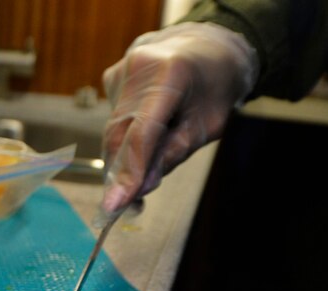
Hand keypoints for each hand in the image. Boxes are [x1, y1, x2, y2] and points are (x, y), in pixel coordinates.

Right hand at [100, 22, 257, 211]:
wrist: (207, 47)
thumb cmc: (215, 85)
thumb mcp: (208, 125)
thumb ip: (173, 154)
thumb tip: (141, 186)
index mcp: (170, 74)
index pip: (141, 134)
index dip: (127, 172)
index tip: (115, 205)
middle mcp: (138, 69)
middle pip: (119, 135)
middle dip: (120, 173)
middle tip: (124, 206)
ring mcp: (121, 72)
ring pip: (112, 130)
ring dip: (122, 159)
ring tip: (136, 180)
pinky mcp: (111, 79)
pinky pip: (114, 120)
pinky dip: (124, 139)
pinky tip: (142, 139)